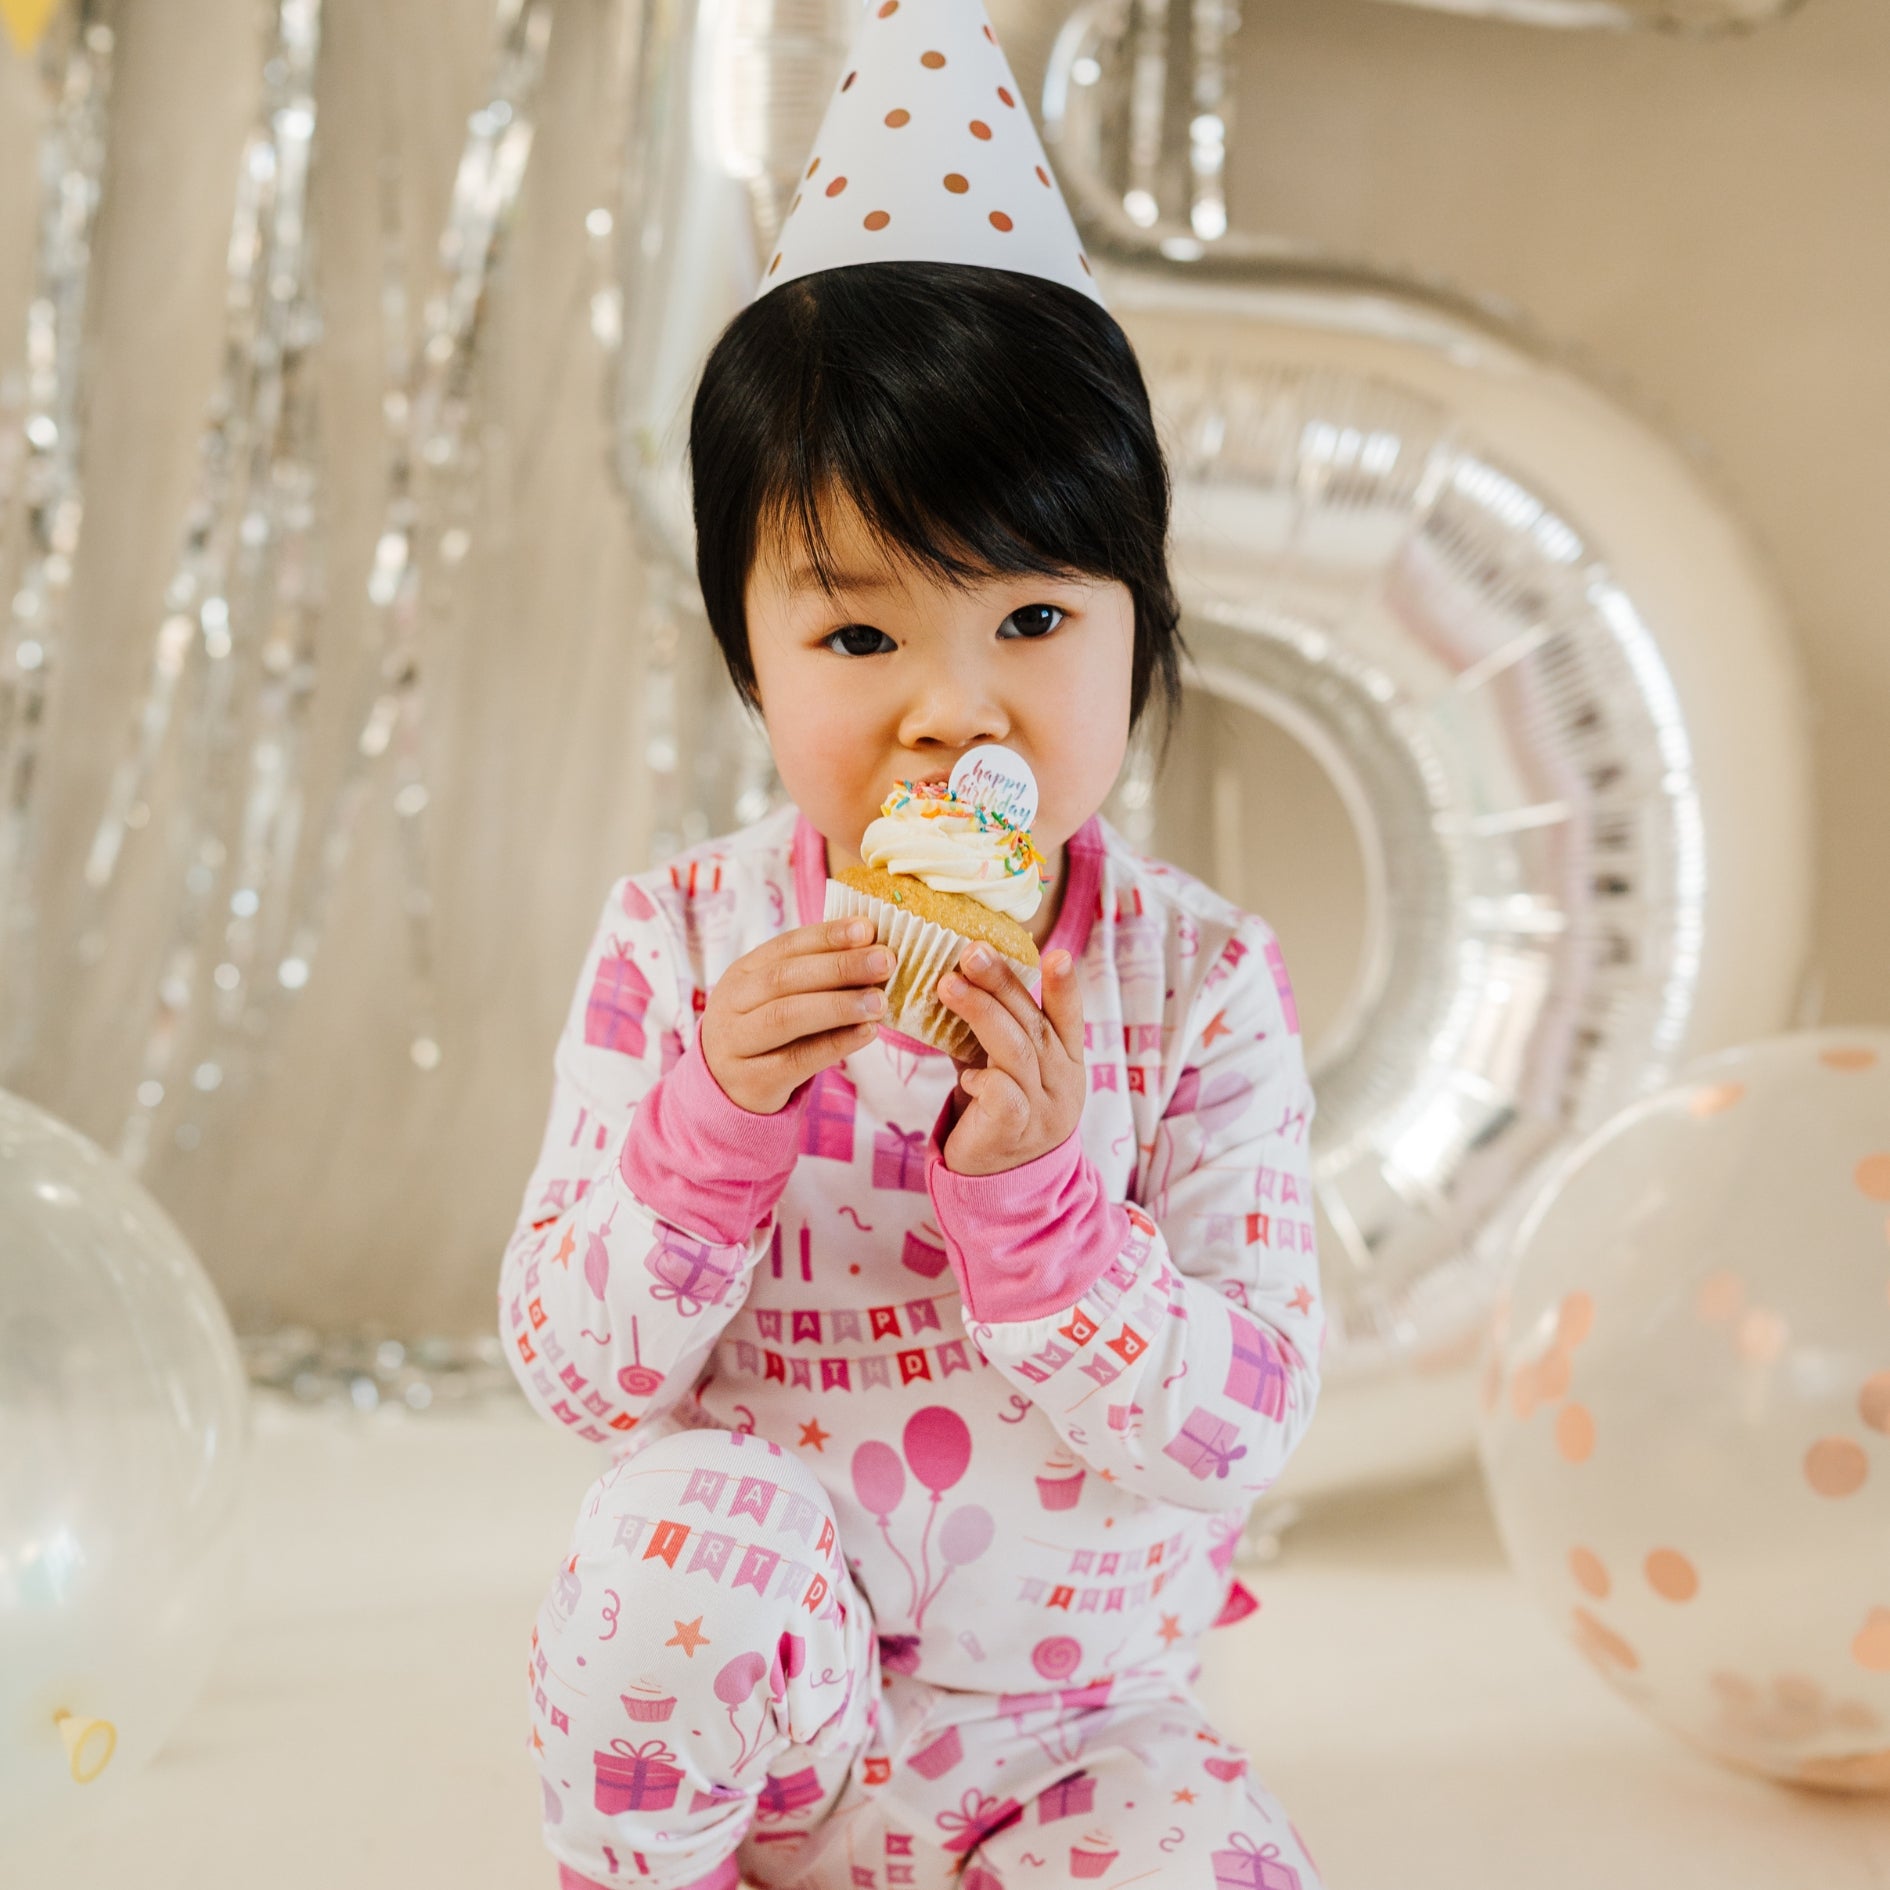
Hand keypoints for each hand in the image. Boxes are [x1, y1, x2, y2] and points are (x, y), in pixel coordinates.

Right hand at [699, 918, 890, 1114]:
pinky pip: (796, 1060)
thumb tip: (875, 954)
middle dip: (839, 967)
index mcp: (742, 973)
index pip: (786, 945)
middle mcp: (732, 1004)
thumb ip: (817, 978)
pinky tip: (867, 1033)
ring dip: (838, 1006)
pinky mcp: (751, 1081)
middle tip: (884, 962)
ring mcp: (735, 1044)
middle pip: (784, 978)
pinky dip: (835, 1044)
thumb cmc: (768, 1033)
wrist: (726, 1088)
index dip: (827, 936)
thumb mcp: (778, 999)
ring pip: (785, 1017)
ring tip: (879, 1001)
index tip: (868, 929)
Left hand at [935, 942, 1084, 1175]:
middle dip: (1002, 983)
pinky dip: (983, 1078)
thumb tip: (957, 980)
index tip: (1056, 954)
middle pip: (1034, 1023)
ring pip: (1016, 1050)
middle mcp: (1062, 1081)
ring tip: (947, 986)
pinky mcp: (1015, 1131)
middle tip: (971, 951)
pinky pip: (1003, 1094)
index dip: (1065, 986)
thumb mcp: (1005, 1068)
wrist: (1006, 1186)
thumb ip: (993, 1033)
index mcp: (1065, 1061)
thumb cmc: (1001, 1113)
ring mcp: (1042, 1108)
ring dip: (981, 1013)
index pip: (1069, 1017)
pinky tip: (966, 1076)